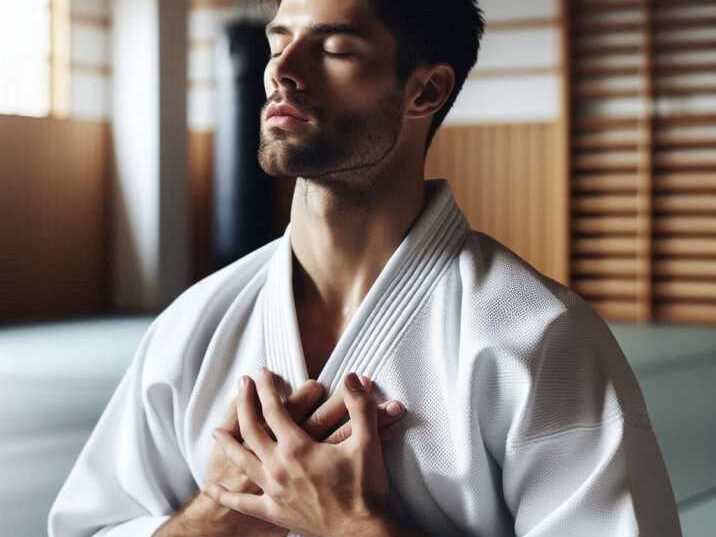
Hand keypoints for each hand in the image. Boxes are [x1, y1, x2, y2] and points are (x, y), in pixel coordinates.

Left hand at [203, 369, 395, 536]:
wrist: (361, 532)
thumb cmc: (364, 490)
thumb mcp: (367, 442)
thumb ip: (359, 406)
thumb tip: (352, 378)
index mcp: (297, 448)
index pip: (274, 409)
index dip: (267, 388)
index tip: (262, 373)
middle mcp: (279, 467)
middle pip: (252, 429)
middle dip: (245, 404)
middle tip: (242, 386)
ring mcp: (273, 491)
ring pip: (242, 461)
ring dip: (228, 443)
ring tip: (217, 431)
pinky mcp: (274, 512)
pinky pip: (242, 503)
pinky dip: (223, 496)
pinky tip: (211, 489)